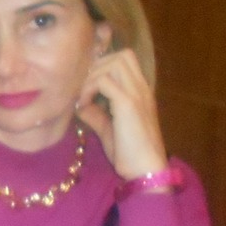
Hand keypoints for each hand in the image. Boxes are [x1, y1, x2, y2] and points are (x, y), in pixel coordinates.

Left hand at [76, 48, 168, 182]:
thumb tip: (79, 104)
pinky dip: (89, 89)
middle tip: (84, 88)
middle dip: (98, 66)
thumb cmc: (129, 153)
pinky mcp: (128, 104)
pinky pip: (105, 82)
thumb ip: (96, 113)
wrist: (145, 169)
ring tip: (83, 97)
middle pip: (122, 55)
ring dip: (93, 76)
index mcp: (141, 91)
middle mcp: (142, 88)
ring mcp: (137, 94)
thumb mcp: (109, 129)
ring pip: (114, 63)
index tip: (88, 84)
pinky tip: (83, 105)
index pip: (126, 59)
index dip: (104, 64)